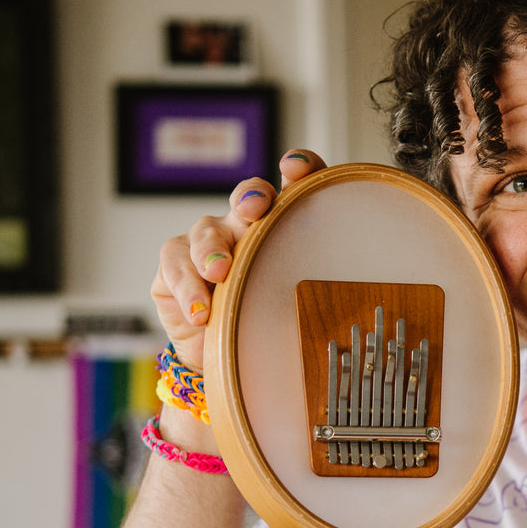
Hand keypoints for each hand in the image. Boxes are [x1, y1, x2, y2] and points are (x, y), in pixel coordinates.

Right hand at [149, 150, 326, 372]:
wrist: (222, 358)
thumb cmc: (265, 326)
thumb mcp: (294, 310)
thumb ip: (313, 294)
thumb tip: (351, 304)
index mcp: (282, 227)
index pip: (295, 187)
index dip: (299, 170)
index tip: (299, 169)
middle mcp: (244, 226)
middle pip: (247, 198)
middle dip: (252, 197)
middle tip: (257, 209)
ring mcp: (206, 240)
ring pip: (207, 230)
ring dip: (213, 249)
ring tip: (219, 273)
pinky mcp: (175, 263)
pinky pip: (176, 263)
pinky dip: (188, 287)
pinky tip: (200, 312)